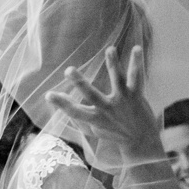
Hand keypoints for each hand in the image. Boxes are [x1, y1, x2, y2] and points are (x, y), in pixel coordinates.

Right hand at [44, 45, 160, 159]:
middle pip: (92, 95)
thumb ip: (74, 113)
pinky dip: (136, 62)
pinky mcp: (136, 95)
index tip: (48, 95)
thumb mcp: (90, 128)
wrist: (140, 140)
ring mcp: (122, 101)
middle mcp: (107, 110)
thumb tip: (58, 95)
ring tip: (109, 50)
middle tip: (68, 70)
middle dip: (80, 82)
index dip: (60, 104)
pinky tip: (136, 48)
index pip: (74, 112)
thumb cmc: (111, 132)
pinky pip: (136, 77)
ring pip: (117, 81)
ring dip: (113, 64)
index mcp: (94, 119)